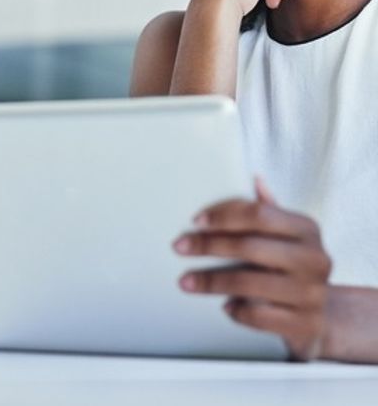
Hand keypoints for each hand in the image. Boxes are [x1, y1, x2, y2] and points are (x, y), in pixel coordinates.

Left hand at [172, 178, 331, 360]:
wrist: (323, 316)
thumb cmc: (294, 266)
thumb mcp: (289, 235)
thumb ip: (270, 210)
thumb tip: (255, 179)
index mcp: (307, 229)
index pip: (259, 214)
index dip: (224, 215)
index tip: (195, 221)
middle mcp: (314, 259)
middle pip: (249, 247)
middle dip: (209, 246)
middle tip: (179, 247)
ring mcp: (311, 293)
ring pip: (249, 284)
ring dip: (212, 281)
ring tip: (186, 281)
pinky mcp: (305, 324)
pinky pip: (259, 316)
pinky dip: (236, 311)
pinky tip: (224, 306)